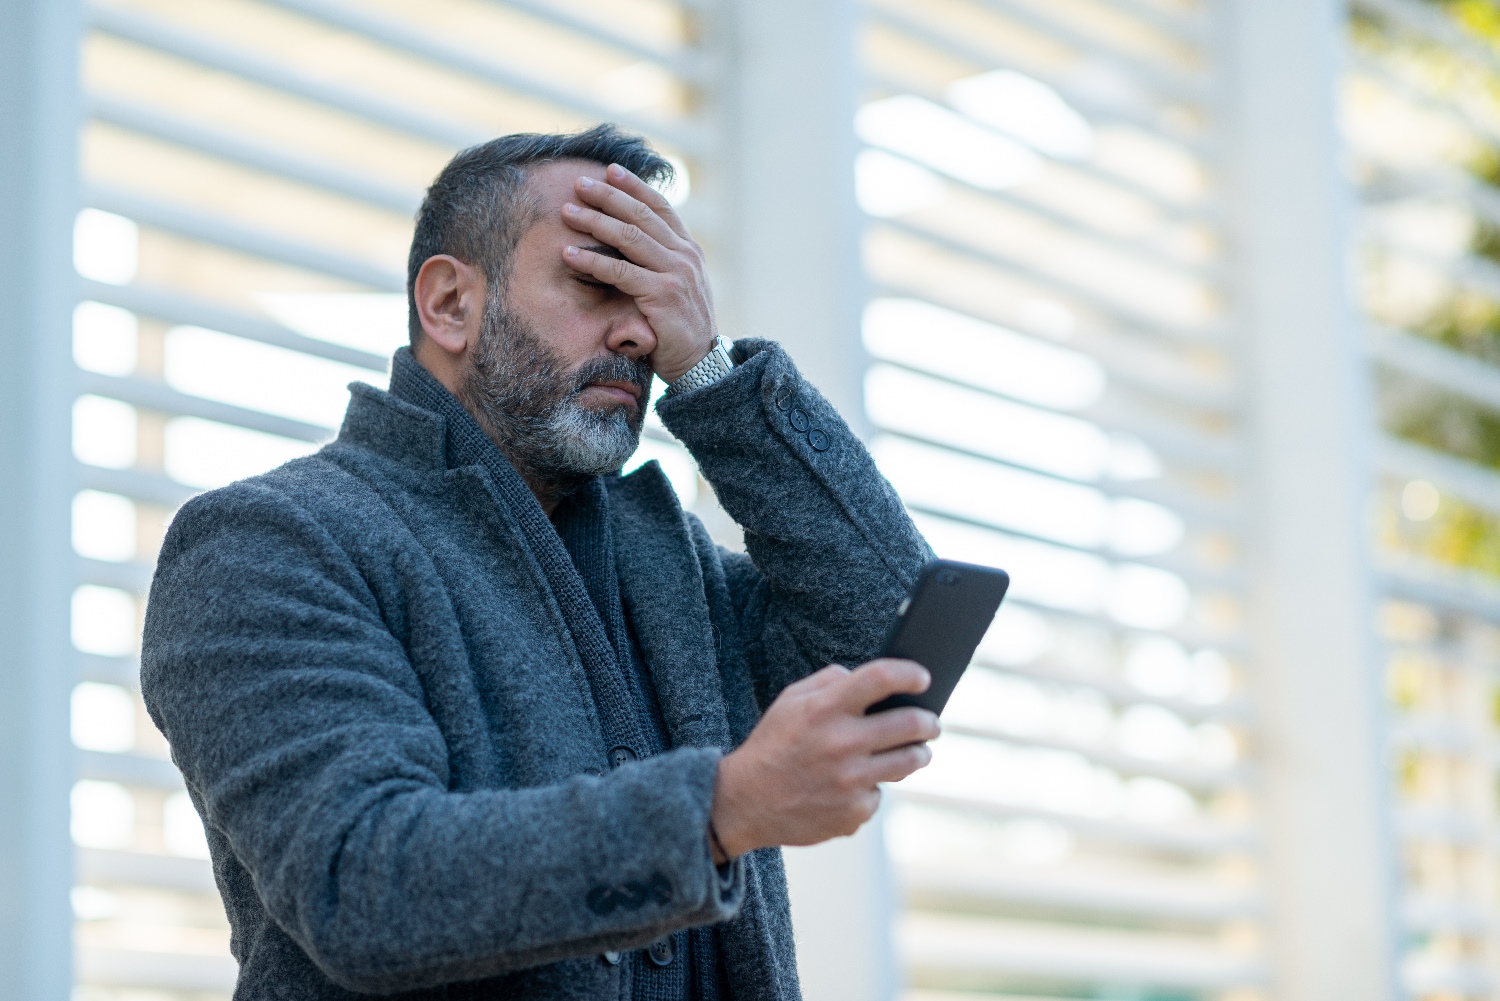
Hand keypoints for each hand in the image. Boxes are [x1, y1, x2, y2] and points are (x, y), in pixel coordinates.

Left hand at [561, 164, 717, 382]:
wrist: (700, 363)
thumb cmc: (680, 327)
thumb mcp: (677, 286)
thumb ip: (661, 262)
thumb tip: (632, 240)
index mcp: (688, 249)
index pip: (660, 207)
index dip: (635, 186)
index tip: (610, 169)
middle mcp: (684, 256)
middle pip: (641, 215)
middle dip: (608, 196)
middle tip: (579, 183)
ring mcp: (675, 274)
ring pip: (629, 237)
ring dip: (594, 221)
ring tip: (567, 212)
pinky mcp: (662, 296)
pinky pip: (621, 272)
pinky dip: (592, 261)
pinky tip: (569, 255)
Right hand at [709, 659, 939, 860]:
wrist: (745, 802)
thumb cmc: (773, 745)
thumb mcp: (791, 701)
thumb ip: (830, 681)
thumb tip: (871, 679)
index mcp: (825, 708)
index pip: (881, 678)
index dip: (909, 674)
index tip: (924, 677)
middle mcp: (841, 743)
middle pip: (911, 724)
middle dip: (930, 722)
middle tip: (932, 723)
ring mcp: (850, 781)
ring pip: (909, 762)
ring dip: (918, 754)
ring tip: (916, 751)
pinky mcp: (853, 813)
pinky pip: (880, 795)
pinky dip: (872, 789)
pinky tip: (856, 786)